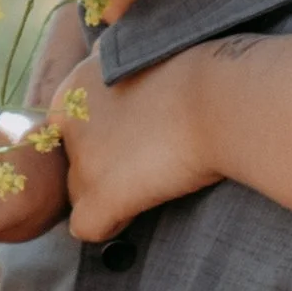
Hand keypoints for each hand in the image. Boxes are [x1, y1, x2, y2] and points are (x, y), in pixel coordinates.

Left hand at [55, 50, 218, 240]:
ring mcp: (82, 159)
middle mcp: (70, 121)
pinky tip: (136, 214)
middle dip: (105, 167)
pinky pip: (87, 226)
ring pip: (79, 194)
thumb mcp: (144, 63)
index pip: (71, 127)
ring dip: (110, 194)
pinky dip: (109, 226)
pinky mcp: (99, 194)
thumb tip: (118, 97)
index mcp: (78, 87)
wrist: (221, 100)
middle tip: (149, 160)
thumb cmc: (201, 79)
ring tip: (154, 182)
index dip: (106, 138)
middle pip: (75, 161)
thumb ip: (121, 84)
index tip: (140, 136)